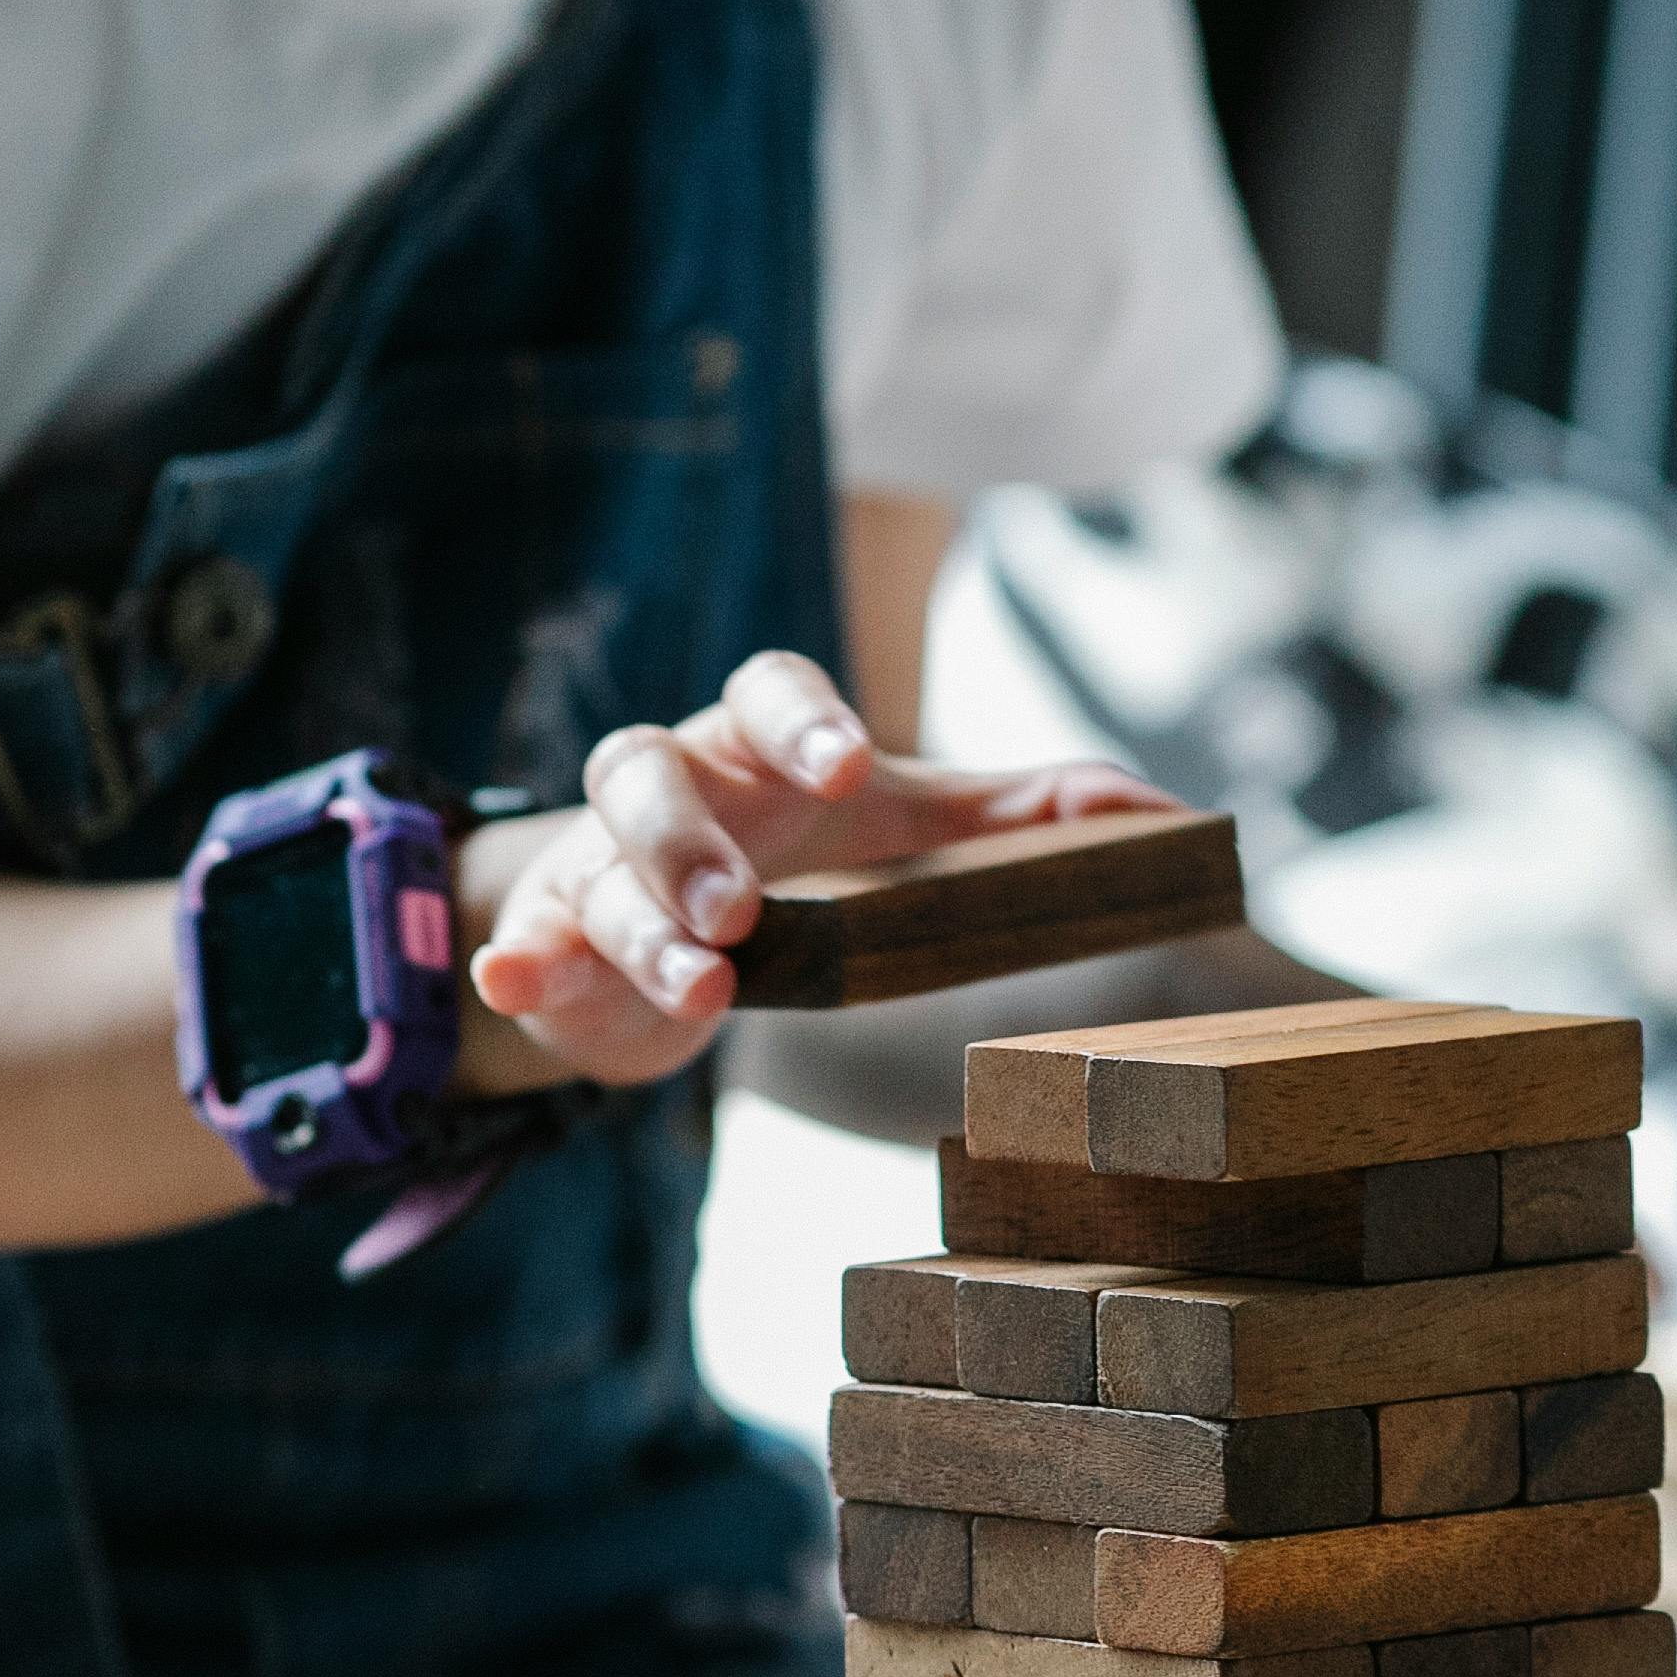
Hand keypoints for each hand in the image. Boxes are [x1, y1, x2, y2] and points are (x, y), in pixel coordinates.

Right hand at [459, 642, 1157, 1091]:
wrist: (694, 933)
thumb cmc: (817, 859)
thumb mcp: (918, 835)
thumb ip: (1027, 820)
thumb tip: (1166, 813)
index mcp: (760, 741)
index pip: (767, 690)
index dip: (804, 721)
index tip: (852, 763)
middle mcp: (672, 784)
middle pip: (649, 768)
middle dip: (691, 837)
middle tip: (743, 907)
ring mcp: (601, 860)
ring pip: (597, 868)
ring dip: (639, 923)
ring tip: (703, 985)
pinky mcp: (555, 937)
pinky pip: (523, 937)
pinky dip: (516, 958)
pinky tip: (510, 980)